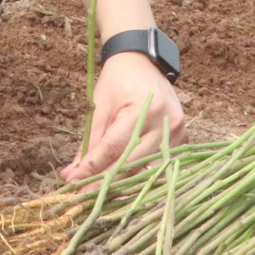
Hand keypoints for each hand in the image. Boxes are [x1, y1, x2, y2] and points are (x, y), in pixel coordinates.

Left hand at [61, 51, 184, 182]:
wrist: (143, 61)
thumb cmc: (118, 80)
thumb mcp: (100, 106)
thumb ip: (90, 141)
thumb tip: (74, 173)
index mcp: (145, 110)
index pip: (114, 148)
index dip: (92, 167)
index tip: (72, 181)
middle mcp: (166, 123)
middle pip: (132, 164)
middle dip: (104, 181)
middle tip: (81, 193)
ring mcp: (179, 133)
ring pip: (146, 169)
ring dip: (121, 182)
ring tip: (97, 191)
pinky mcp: (182, 139)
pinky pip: (157, 164)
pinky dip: (139, 173)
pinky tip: (120, 182)